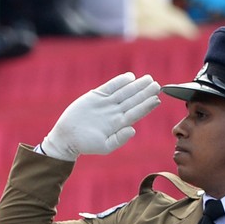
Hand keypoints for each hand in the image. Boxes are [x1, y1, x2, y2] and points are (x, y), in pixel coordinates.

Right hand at [41, 72, 160, 161]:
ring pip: (125, 92)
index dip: (147, 106)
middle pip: (133, 100)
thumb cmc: (87, 144)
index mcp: (119, 123)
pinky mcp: (95, 96)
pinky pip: (110, 86)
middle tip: (157, 85)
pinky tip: (130, 77)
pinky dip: (119, 81)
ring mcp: (106, 103)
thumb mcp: (105, 146)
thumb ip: (120, 139)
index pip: (137, 113)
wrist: (67, 137)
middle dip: (146, 92)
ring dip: (137, 85)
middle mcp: (115, 112)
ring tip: (149, 79)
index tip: (157, 99)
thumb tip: (132, 130)